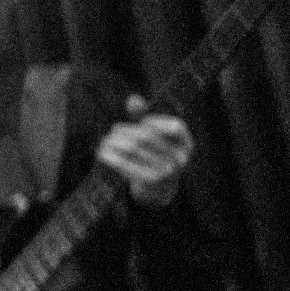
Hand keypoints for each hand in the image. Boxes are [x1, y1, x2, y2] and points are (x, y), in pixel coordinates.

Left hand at [96, 94, 191, 208]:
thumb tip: (133, 99)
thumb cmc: (153, 155)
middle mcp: (181, 159)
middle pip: (148, 137)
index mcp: (186, 145)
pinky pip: (127, 165)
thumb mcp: (152, 135)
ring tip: (106, 140)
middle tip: (114, 129)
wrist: (157, 191)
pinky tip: (102, 153)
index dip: (156, 121)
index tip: (143, 122)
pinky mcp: (151, 181)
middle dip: (128, 130)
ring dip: (115, 142)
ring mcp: (168, 172)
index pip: (175, 127)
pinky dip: (112, 157)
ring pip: (134, 149)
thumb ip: (143, 116)